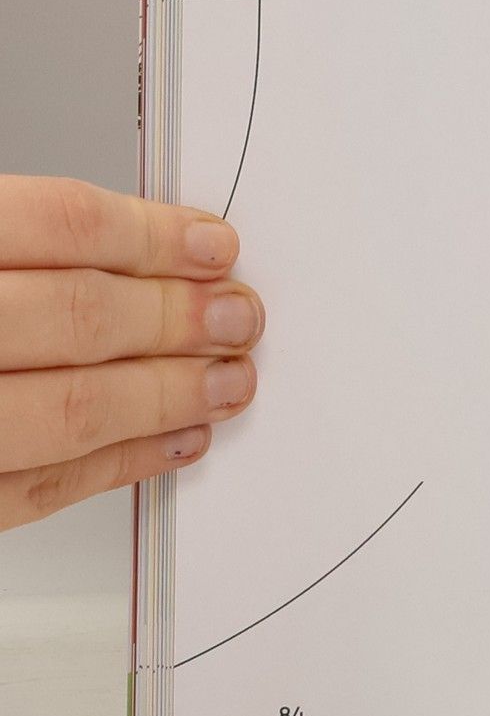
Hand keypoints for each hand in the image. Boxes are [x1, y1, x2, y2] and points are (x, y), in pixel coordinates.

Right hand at [0, 178, 261, 530]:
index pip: (59, 226)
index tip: (214, 245)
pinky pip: (32, 490)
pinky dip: (118, 465)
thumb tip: (144, 245)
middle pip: (74, 318)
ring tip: (228, 380)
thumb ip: (17, 242)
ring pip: (64, 413)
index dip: (153, 236)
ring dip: (165, 397)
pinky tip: (174, 440)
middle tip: (240, 316)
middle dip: (177, 320)